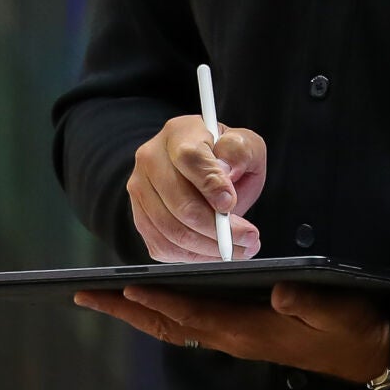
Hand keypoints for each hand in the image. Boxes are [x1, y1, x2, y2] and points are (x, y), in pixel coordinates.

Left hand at [73, 283, 389, 382]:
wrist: (369, 351)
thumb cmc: (350, 327)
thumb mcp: (336, 311)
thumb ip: (308, 303)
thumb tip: (280, 293)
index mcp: (250, 331)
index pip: (195, 315)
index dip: (162, 302)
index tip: (128, 288)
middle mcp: (234, 337)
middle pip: (169, 325)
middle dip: (127, 311)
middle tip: (87, 295)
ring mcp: (234, 336)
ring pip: (174, 326)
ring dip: (136, 312)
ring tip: (102, 296)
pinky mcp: (240, 331)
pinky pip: (189, 323)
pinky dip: (162, 311)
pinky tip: (148, 298)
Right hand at [127, 114, 266, 260]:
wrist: (203, 171)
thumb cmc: (225, 158)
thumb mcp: (245, 146)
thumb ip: (240, 151)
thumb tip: (226, 170)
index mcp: (178, 133)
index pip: (189, 158)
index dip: (210, 184)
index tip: (231, 203)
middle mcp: (151, 159)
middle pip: (180, 203)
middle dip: (219, 228)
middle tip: (249, 237)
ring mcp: (140, 190)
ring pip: (172, 231)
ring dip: (210, 247)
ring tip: (239, 248)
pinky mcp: (141, 218)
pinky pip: (163, 247)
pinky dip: (193, 256)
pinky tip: (214, 250)